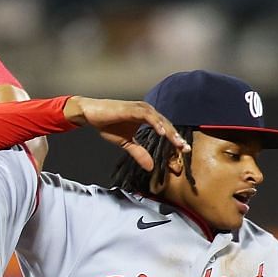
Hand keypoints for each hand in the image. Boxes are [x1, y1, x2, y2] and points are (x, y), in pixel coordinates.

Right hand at [63, 96, 188, 170]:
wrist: (91, 114)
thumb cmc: (108, 124)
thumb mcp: (126, 143)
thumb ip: (139, 153)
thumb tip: (150, 167)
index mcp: (146, 118)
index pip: (165, 129)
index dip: (174, 140)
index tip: (184, 151)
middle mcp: (146, 111)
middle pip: (166, 124)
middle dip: (176, 137)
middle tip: (186, 149)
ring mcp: (140, 108)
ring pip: (160, 119)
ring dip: (169, 131)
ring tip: (178, 143)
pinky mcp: (132, 108)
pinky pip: (147, 116)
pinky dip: (156, 124)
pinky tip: (162, 133)